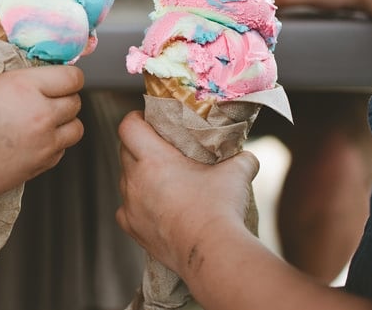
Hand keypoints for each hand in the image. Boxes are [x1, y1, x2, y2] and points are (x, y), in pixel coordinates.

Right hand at [0, 46, 83, 200]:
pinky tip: (36, 139)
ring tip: (49, 118)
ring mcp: (44, 143)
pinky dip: (55, 144)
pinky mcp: (39, 165)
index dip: (68, 74)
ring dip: (66, 122)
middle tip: (50, 95)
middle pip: (75, 102)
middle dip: (66, 97)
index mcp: (25, 87)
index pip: (71, 77)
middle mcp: (42, 114)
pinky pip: (61, 151)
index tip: (57, 75)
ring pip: (75, 129)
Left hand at [116, 112, 258, 275]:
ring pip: (125, 179)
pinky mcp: (133, 228)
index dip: (137, 119)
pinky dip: (137, 204)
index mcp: (154, 159)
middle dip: (139, 145)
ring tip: (162, 179)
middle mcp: (135, 180)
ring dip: (138, 175)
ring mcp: (130, 206)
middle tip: (161, 147)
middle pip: (125, 150)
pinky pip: (126, 208)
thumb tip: (246, 156)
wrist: (212, 253)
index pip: (128, 126)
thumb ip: (240, 157)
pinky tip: (155, 206)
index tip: (150, 120)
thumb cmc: (220, 209)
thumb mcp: (236, 172)